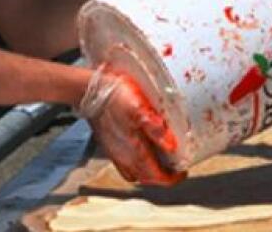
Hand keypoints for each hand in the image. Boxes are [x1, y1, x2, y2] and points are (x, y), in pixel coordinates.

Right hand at [78, 64, 186, 185]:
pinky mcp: (109, 146)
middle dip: (163, 177)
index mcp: (134, 150)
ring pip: (136, 173)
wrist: (89, 91)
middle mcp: (124, 157)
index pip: (156, 175)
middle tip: (176, 168)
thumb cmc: (114, 97)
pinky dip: (136, 167)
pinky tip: (141, 155)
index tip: (182, 172)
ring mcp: (115, 153)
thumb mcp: (139, 108)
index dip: (171, 178)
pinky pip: (125, 166)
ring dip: (150, 173)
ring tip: (162, 163)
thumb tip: (171, 146)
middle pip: (147, 177)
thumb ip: (154, 128)